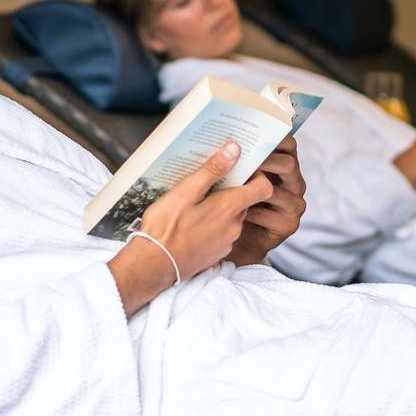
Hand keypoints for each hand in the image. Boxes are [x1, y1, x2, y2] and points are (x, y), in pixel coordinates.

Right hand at [107, 140, 272, 314]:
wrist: (152, 266)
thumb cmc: (165, 227)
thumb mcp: (185, 191)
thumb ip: (212, 170)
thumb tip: (235, 149)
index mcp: (230, 208)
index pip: (263, 188)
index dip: (257, 176)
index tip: (239, 169)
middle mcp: (235, 227)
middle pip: (245, 202)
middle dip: (231, 191)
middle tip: (208, 183)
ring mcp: (227, 242)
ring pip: (233, 217)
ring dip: (220, 209)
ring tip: (195, 204)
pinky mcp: (217, 254)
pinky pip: (223, 233)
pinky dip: (214, 226)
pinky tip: (193, 224)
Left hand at [227, 135, 305, 266]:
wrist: (233, 237)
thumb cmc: (231, 200)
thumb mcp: (234, 176)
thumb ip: (236, 160)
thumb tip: (221, 140)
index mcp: (284, 166)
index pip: (288, 144)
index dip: (275, 137)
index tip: (255, 132)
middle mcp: (294, 183)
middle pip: (288, 164)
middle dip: (265, 160)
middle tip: (241, 157)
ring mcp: (294, 205)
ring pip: (279, 191)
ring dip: (255, 188)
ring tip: (233, 185)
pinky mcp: (288, 224)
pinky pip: (271, 216)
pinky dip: (252, 212)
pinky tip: (235, 210)